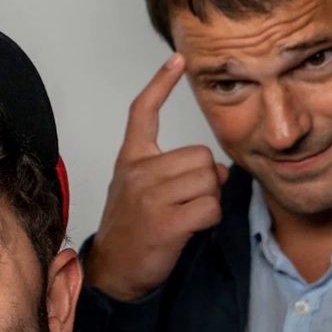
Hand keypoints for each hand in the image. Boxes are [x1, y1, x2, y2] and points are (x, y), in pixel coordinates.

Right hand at [86, 54, 226, 300]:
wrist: (113, 271)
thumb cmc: (131, 231)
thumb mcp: (140, 190)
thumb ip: (173, 170)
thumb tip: (217, 169)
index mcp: (131, 160)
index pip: (143, 113)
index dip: (161, 84)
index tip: (177, 60)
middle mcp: (138, 172)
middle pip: (199, 156)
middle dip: (205, 179)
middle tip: (188, 201)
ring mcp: (150, 196)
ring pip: (208, 181)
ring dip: (208, 201)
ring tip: (185, 216)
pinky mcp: (165, 221)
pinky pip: (209, 207)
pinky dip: (209, 220)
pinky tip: (190, 229)